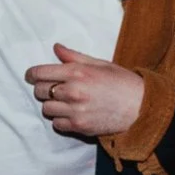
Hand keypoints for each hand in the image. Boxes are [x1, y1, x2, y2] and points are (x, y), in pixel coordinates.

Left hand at [25, 44, 144, 138]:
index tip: (31, 76)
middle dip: (43, 88)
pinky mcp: (79, 126)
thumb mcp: (100, 64)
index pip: (39, 73)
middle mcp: (73, 91)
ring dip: (52, 105)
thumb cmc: (123, 83)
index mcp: (77, 72)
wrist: (143, 108)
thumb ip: (74, 57)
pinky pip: (56, 124)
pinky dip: (60, 120)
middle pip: (39, 91)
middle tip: (53, 88)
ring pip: (46, 109)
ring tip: (65, 102)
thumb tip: (56, 47)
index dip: (32, 74)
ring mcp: (75, 111)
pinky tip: (72, 114)